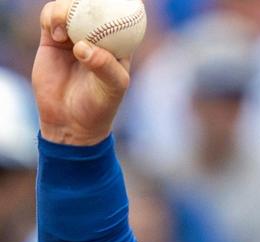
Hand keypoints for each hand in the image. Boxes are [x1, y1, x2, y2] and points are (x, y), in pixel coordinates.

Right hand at [32, 1, 132, 145]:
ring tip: (63, 29)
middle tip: (81, 3)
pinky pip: (49, 18)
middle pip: (92, 7)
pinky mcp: (51, 40)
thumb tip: (83, 47)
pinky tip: (55, 33)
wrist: (70, 122)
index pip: (120, 16)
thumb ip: (103, 66)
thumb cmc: (99, 105)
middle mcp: (96, 36)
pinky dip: (50, 17)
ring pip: (68, 8)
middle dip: (87, 0)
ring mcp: (73, 37)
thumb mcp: (111, 87)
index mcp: (118, 44)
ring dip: (65, 9)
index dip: (116, 3)